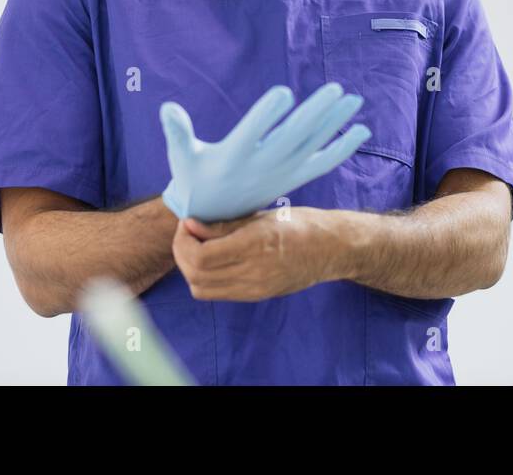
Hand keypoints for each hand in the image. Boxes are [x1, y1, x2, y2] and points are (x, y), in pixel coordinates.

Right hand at [160, 82, 369, 221]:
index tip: (283, 93)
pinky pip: (322, 163)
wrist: (212, 217)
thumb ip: (178, 132)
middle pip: (292, 138)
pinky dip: (342, 148)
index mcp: (232, 157)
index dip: (266, 115)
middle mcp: (261, 167)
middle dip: (315, 113)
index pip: (252, 134)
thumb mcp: (181, 156)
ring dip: (334, 124)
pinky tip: (361, 130)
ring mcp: (281, 174)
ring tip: (353, 99)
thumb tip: (167, 108)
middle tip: (335, 88)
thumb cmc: (193, 177)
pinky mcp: (293, 178)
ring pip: (312, 147)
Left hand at [172, 207, 340, 300]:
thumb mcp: (261, 216)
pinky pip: (217, 293)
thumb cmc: (300, 224)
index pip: (202, 257)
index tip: (187, 223)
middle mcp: (254, 272)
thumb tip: (190, 225)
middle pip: (196, 275)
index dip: (184, 241)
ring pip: (202, 289)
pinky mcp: (256, 296)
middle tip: (187, 234)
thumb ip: (224, 224)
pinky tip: (212, 259)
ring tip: (197, 246)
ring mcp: (255, 289)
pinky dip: (205, 278)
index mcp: (256, 245)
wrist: (331, 249)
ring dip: (190, 269)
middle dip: (182, 254)